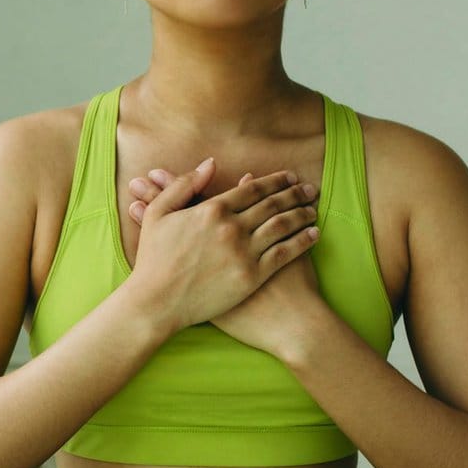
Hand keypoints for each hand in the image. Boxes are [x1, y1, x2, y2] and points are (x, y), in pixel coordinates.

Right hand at [126, 163, 325, 356]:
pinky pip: (285, 253)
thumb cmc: (154, 260)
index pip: (253, 188)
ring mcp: (244, 252)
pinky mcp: (252, 276)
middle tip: (309, 189)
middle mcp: (232, 227)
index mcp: (212, 209)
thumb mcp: (158, 215)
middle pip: (273, 204)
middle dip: (294, 193)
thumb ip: (183, 185)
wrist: (157, 303)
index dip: (275, 180)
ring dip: (302, 214)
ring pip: (283, 226)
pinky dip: (303, 241)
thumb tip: (210, 164)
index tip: (289, 177)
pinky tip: (313, 234)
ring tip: (313, 209)